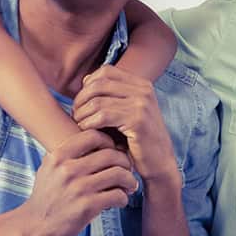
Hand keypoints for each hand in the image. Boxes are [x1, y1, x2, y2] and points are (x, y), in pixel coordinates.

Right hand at [17, 130, 136, 235]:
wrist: (35, 225)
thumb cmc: (46, 196)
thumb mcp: (49, 167)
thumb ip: (67, 154)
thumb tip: (94, 140)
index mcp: (59, 156)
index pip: (93, 136)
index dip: (109, 142)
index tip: (113, 152)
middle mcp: (68, 169)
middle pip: (111, 154)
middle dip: (125, 162)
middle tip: (128, 170)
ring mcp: (78, 188)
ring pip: (118, 174)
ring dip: (129, 180)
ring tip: (130, 186)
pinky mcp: (87, 207)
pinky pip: (117, 195)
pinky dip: (123, 198)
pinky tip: (120, 200)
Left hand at [72, 64, 178, 184]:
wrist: (159, 164)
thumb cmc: (137, 141)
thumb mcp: (127, 112)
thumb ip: (111, 96)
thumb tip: (85, 80)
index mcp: (142, 85)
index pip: (106, 71)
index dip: (88, 84)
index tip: (82, 102)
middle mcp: (144, 90)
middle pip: (99, 84)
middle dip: (81, 98)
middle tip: (76, 114)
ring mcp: (142, 104)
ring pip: (98, 101)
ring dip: (82, 113)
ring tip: (79, 124)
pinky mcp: (138, 121)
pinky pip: (103, 116)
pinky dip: (88, 123)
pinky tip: (85, 131)